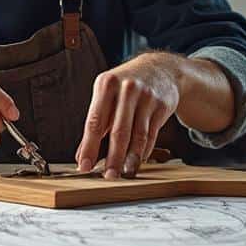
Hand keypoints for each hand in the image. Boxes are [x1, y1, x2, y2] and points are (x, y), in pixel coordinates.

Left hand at [75, 54, 180, 179]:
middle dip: (113, 157)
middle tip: (108, 176)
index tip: (84, 166)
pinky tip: (137, 160)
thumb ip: (96, 122)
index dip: (89, 147)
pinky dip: (144, 150)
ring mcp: (147, 97)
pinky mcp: (163, 105)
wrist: (159, 69)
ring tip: (124, 172)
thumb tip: (82, 154)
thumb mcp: (106, 94)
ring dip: (131, 158)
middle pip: (119, 131)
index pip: (95, 122)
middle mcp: (127, 89)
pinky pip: (152, 134)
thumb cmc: (125, 85)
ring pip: (138, 135)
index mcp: (106, 85)